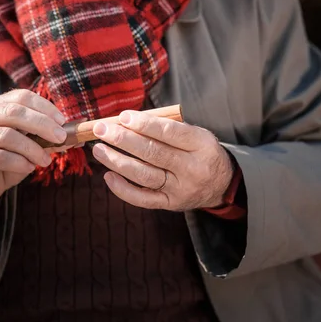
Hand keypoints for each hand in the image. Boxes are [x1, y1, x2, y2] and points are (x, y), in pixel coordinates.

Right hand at [0, 89, 70, 206]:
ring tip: (46, 160)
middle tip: (61, 137)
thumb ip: (47, 137)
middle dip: (42, 124)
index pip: (21, 96)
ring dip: (32, 148)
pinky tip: (29, 168)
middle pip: (13, 112)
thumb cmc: (7, 159)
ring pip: (6, 135)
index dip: (44, 107)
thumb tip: (76, 136)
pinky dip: (19, 162)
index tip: (62, 120)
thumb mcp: (29, 144)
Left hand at [91, 110, 233, 210]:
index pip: (169, 132)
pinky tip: (108, 176)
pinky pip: (143, 199)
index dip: (144, 124)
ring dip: (117, 161)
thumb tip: (126, 121)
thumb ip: (166, 127)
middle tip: (101, 130)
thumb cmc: (199, 152)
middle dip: (123, 140)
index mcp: (200, 144)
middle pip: (153, 153)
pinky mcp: (170, 204)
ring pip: (144, 175)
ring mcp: (181, 189)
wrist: (222, 184)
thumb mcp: (195, 134)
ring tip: (99, 149)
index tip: (123, 116)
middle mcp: (192, 168)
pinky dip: (123, 189)